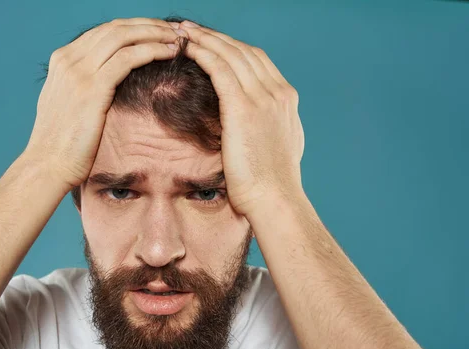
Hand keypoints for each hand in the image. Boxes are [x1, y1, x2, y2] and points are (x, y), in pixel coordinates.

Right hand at [23, 18, 180, 189]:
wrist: (48, 164)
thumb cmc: (64, 144)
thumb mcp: (70, 105)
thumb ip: (85, 86)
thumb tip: (108, 83)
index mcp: (63, 60)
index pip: (105, 31)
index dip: (136, 27)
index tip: (160, 32)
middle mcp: (69, 59)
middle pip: (117, 28)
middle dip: (150, 25)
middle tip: (176, 30)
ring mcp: (78, 71)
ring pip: (124, 37)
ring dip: (156, 34)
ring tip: (179, 39)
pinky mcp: (92, 87)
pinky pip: (129, 58)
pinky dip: (153, 51)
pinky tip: (170, 53)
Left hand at [178, 21, 304, 216]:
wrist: (275, 199)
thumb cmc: (271, 183)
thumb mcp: (276, 146)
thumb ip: (268, 125)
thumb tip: (255, 122)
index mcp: (286, 99)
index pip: (257, 60)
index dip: (232, 47)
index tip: (211, 43)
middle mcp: (277, 92)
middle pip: (244, 51)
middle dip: (216, 37)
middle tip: (191, 28)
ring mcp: (264, 97)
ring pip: (231, 54)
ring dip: (205, 38)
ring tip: (183, 30)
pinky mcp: (244, 107)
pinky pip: (221, 68)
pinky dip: (204, 53)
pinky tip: (187, 47)